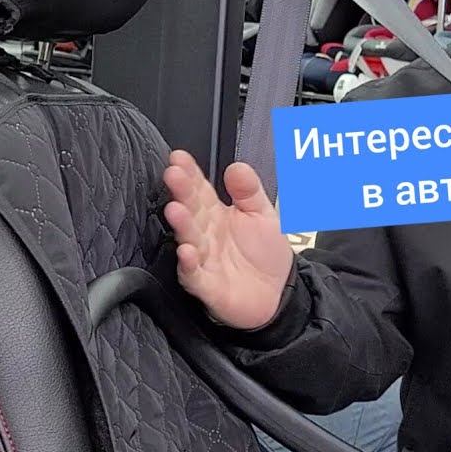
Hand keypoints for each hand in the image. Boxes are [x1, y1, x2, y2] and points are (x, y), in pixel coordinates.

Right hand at [162, 150, 294, 330]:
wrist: (278, 294)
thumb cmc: (265, 254)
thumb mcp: (264, 215)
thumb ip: (249, 192)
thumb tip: (237, 166)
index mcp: (216, 215)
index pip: (200, 190)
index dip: (190, 173)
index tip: (179, 157)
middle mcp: (205, 234)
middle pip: (191, 210)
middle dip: (181, 192)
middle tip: (172, 174)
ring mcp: (203, 259)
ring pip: (188, 239)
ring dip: (181, 225)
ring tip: (175, 209)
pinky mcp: (206, 285)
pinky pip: (194, 274)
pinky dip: (188, 264)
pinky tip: (186, 251)